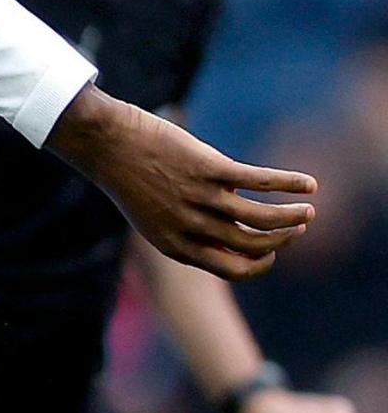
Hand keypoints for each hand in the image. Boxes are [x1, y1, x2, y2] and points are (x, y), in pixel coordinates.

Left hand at [47, 86, 314, 280]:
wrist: (104, 142)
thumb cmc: (130, 179)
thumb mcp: (153, 217)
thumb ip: (189, 232)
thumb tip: (229, 240)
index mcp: (175, 245)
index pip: (232, 270)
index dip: (261, 265)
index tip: (274, 253)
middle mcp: (189, 226)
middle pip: (253, 245)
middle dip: (282, 239)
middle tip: (298, 226)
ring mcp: (199, 197)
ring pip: (262, 218)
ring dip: (292, 216)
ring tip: (308, 209)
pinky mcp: (208, 168)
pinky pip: (260, 181)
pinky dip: (289, 184)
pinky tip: (309, 184)